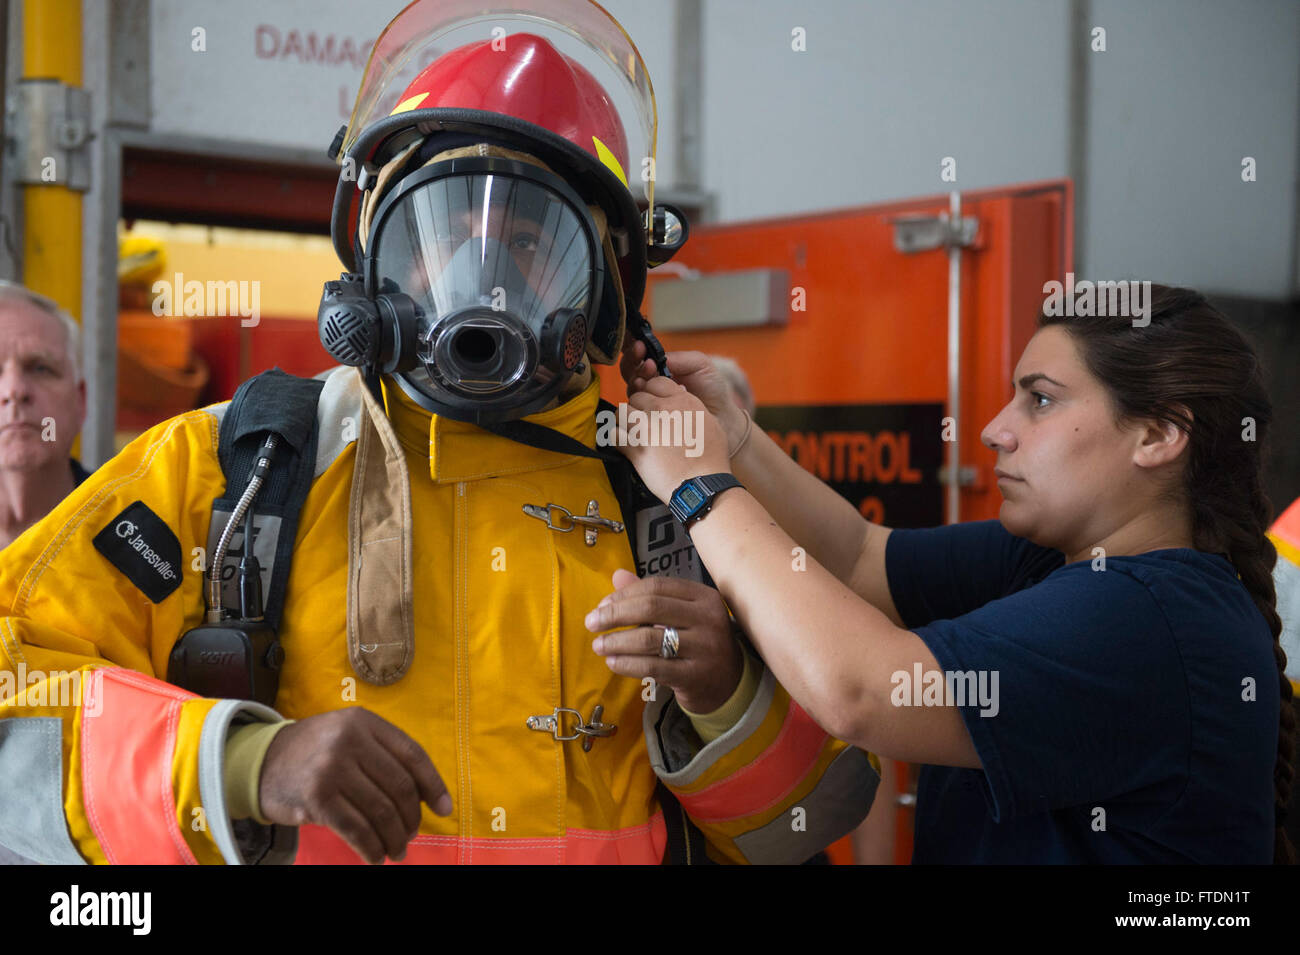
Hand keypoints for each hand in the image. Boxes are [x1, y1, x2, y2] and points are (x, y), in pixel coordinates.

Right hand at [258, 707, 452, 864]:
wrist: (261, 763)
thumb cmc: (316, 754)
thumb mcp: (349, 738)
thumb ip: (383, 756)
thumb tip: (427, 798)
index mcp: (364, 722)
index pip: (412, 754)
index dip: (433, 785)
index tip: (445, 809)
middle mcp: (350, 739)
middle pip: (400, 787)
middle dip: (412, 818)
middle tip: (411, 835)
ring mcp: (332, 767)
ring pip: (380, 811)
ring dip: (394, 838)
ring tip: (397, 850)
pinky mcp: (316, 797)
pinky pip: (356, 829)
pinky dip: (371, 848)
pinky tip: (375, 857)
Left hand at [586, 569, 743, 714]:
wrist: (728, 683)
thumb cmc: (698, 643)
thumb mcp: (680, 615)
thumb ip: (650, 596)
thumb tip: (617, 575)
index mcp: (703, 596)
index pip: (656, 586)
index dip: (624, 594)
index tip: (601, 605)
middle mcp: (708, 618)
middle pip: (651, 607)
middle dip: (615, 614)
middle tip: (591, 623)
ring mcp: (704, 648)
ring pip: (649, 639)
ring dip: (617, 642)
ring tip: (599, 645)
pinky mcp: (695, 675)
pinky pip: (652, 667)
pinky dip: (627, 664)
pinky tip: (613, 662)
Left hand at [618, 376, 730, 502]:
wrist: (702, 485)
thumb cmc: (710, 458)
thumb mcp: (710, 423)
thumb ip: (692, 406)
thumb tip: (681, 396)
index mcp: (682, 401)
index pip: (655, 382)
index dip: (651, 392)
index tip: (653, 404)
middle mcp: (663, 411)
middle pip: (636, 397)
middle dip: (637, 408)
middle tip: (643, 422)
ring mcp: (647, 429)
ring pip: (621, 413)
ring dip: (624, 421)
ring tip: (631, 431)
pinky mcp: (636, 449)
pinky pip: (614, 435)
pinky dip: (617, 440)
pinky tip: (625, 444)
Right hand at [620, 342, 748, 454]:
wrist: (721, 417)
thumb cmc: (712, 390)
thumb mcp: (700, 365)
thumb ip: (680, 358)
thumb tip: (657, 358)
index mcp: (661, 368)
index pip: (640, 356)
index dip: (635, 349)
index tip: (641, 346)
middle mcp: (651, 384)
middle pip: (628, 370)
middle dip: (634, 362)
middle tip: (648, 363)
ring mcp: (648, 402)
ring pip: (631, 387)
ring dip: (638, 378)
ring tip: (652, 375)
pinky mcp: (649, 419)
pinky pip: (636, 407)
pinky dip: (642, 398)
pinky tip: (654, 394)